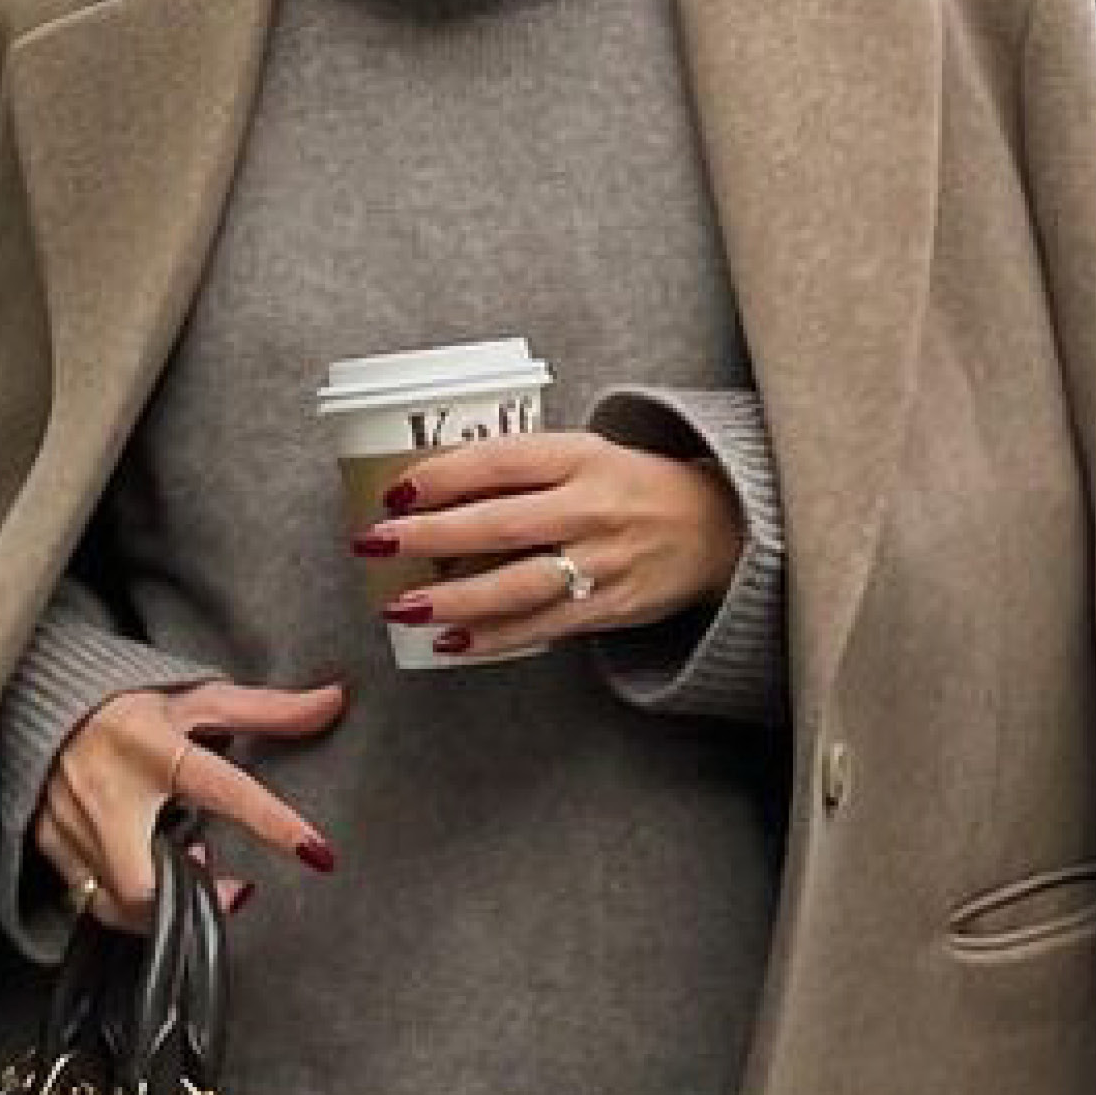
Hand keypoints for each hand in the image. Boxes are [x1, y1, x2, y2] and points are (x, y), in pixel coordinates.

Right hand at [33, 673, 348, 923]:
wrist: (36, 695)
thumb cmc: (123, 699)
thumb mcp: (193, 697)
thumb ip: (264, 709)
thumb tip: (334, 700)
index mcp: (153, 746)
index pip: (223, 787)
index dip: (272, 823)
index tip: (317, 853)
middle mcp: (108, 790)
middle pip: (147, 881)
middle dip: (190, 898)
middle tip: (228, 885)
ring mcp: (71, 823)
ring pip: (120, 901)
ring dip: (163, 901)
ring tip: (190, 871)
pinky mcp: (48, 844)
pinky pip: (92, 899)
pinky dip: (126, 900)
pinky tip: (146, 874)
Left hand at [352, 432, 743, 662]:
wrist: (721, 527)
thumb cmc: (633, 486)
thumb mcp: (587, 453)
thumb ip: (522, 469)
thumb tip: (431, 491)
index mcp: (582, 455)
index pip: (500, 461)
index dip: (443, 475)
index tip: (395, 490)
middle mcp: (593, 506)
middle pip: (499, 523)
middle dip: (429, 536)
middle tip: (374, 543)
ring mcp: (604, 561)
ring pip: (517, 583)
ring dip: (452, 598)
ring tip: (401, 605)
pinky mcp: (612, 606)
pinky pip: (542, 625)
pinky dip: (492, 636)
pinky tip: (449, 640)